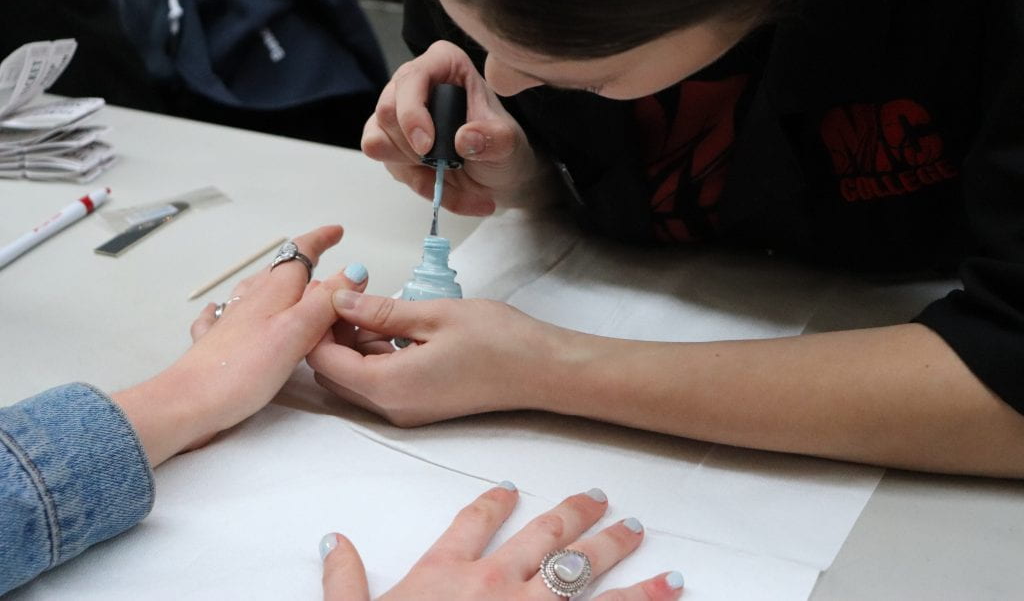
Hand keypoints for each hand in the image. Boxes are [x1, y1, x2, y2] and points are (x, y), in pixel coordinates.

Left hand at [113, 226, 369, 465]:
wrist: (188, 402)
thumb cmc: (243, 369)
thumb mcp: (295, 332)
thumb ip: (325, 301)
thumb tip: (353, 271)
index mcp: (273, 293)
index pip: (300, 254)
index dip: (319, 240)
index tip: (337, 232)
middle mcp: (251, 300)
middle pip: (280, 271)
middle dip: (304, 263)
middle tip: (325, 262)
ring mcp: (231, 321)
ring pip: (256, 290)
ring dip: (276, 282)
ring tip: (291, 286)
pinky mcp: (217, 344)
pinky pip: (225, 315)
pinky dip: (231, 307)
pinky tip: (222, 310)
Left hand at [306, 291, 584, 426]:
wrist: (542, 370)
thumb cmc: (499, 342)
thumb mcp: (433, 314)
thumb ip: (379, 311)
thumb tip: (338, 300)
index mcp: (389, 385)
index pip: (324, 360)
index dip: (318, 325)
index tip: (329, 293)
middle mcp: (391, 407)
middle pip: (333, 374)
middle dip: (332, 336)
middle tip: (351, 297)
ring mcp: (406, 411)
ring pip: (355, 378)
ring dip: (355, 345)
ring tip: (378, 308)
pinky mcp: (420, 406)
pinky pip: (379, 383)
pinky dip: (375, 355)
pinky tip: (397, 328)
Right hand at [320, 485, 684, 599]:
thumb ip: (344, 580)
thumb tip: (336, 541)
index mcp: (446, 574)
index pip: (473, 524)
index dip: (491, 502)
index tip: (507, 488)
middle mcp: (496, 584)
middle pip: (544, 537)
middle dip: (575, 515)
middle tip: (601, 500)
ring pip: (584, 572)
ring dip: (616, 551)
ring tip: (642, 534)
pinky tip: (669, 592)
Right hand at [362, 40, 556, 214]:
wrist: (496, 176)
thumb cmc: (500, 145)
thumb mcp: (508, 142)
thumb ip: (494, 138)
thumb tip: (466, 138)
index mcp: (443, 64)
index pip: (412, 79)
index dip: (413, 113)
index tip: (427, 146)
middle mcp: (413, 84)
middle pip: (387, 111)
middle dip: (412, 147)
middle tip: (446, 162)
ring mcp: (397, 114)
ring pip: (377, 140)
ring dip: (413, 167)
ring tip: (447, 170)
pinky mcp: (389, 143)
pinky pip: (388, 166)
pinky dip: (417, 182)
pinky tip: (440, 182)